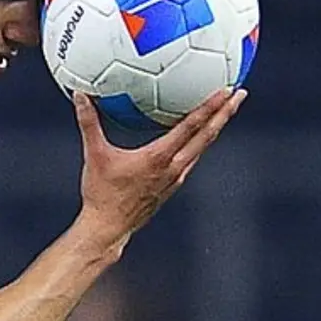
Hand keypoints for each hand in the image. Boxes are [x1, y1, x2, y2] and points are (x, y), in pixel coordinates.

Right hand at [72, 88, 247, 246]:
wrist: (109, 229)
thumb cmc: (101, 193)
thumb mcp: (94, 154)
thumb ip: (89, 122)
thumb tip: (79, 94)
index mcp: (160, 158)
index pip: (191, 127)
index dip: (210, 107)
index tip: (225, 90)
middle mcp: (174, 168)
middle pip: (208, 136)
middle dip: (225, 113)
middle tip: (240, 93)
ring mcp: (176, 178)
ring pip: (203, 147)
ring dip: (216, 127)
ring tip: (226, 109)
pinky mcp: (172, 185)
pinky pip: (192, 157)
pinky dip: (200, 141)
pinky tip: (198, 135)